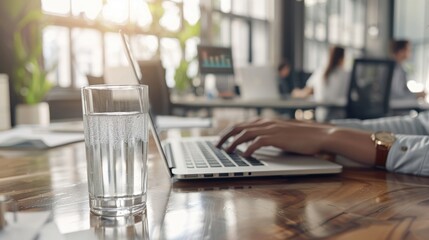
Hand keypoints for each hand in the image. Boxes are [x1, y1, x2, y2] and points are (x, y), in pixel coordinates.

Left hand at [217, 118, 375, 165]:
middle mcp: (266, 123)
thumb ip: (270, 135)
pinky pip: (257, 142)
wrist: (321, 135)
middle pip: (239, 126)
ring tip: (226, 151)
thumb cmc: (303, 137)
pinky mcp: (277, 137)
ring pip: (245, 134)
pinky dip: (248, 148)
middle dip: (226, 135)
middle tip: (217, 145)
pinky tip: (244, 155)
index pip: (242, 124)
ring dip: (233, 143)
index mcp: (267, 121)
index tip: (222, 138)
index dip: (230, 130)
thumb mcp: (283, 134)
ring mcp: (271, 129)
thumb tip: (258, 142)